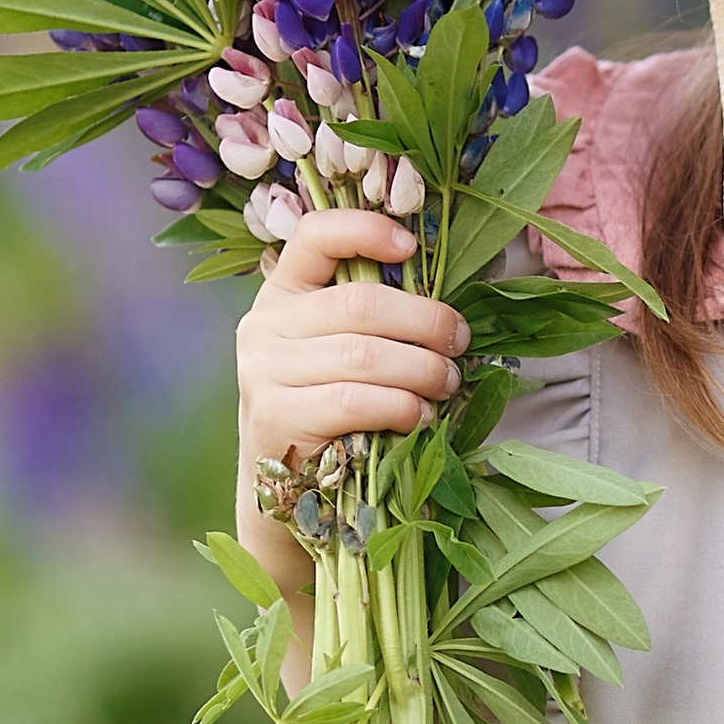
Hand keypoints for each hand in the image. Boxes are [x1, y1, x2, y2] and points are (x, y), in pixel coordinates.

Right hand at [234, 209, 466, 597]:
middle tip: (460, 343)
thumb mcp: (342, 354)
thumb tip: (449, 310)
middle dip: (425, 321)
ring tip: (447, 384)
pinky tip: (421, 417)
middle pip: (360, 303)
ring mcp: (263, 371)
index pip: (314, 236)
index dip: (365, 230)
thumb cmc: (332, 414)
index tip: (412, 247)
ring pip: (363, 354)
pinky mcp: (275, 417)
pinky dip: (401, 406)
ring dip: (422, 369)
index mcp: (284, 294)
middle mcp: (264, 325)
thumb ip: (374, 322)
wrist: (285, 493)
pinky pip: (354, 400)